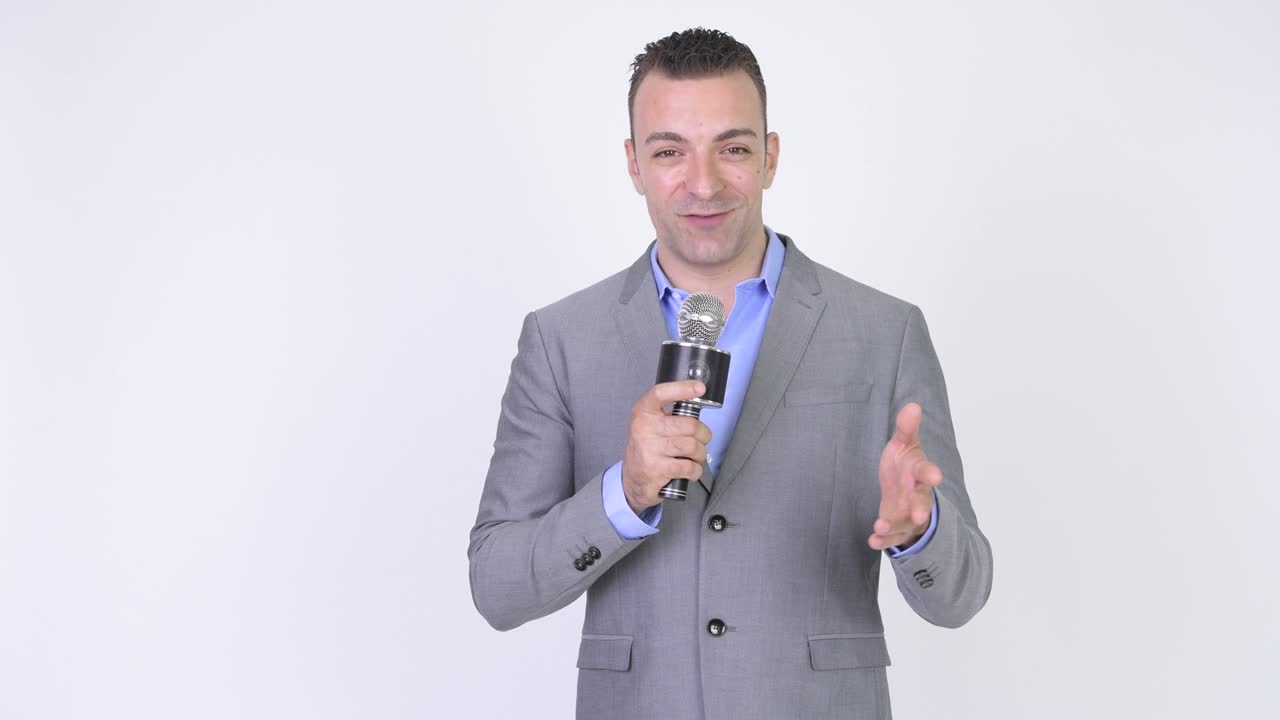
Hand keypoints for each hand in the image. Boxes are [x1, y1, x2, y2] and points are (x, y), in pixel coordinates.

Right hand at [621, 380, 711, 513]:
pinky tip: (691, 470)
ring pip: (691, 446)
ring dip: (700, 453)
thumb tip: (698, 400)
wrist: (633, 479)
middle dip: (703, 434)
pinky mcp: (655, 469)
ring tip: (696, 456)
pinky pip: (688, 466)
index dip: (682, 388)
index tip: (700, 388)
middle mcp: (643, 428)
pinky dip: (696, 470)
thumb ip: (670, 414)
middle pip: (688, 424)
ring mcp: (648, 449)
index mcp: (643, 412)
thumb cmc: (648, 448)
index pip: (660, 393)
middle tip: (702, 439)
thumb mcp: (652, 425)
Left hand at [869, 402, 941, 550]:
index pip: (926, 472)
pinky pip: (890, 536)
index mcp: (919, 473)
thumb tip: (913, 406)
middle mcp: (916, 495)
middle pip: (921, 503)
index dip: (930, 473)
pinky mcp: (896, 527)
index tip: (935, 476)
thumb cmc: (905, 466)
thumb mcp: (904, 444)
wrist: (905, 491)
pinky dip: (882, 539)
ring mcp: (906, 514)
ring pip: (904, 523)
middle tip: (918, 515)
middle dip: (919, 509)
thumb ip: (906, 429)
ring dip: (893, 526)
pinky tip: (871, 541)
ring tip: (879, 527)